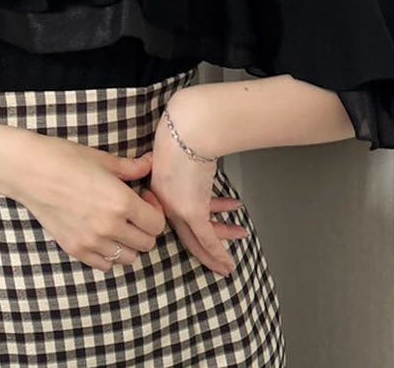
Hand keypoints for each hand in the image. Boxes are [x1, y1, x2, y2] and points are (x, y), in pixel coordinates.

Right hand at [15, 135, 167, 272]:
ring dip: (129, 243)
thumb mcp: (103, 159)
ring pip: (129, 259)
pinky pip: (105, 265)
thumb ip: (132, 167)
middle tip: (133, 209)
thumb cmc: (65, 158)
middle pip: (147, 244)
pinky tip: (101, 234)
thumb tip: (150, 163)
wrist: (29, 171)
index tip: (143, 196)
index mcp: (121, 203)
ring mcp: (91, 242)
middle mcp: (110, 227)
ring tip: (117, 223)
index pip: (156, 224)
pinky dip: (109, 254)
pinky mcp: (75, 250)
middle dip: (145, 227)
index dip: (155, 209)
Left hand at [141, 88, 248, 276]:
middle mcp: (164, 204)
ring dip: (219, 249)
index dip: (186, 233)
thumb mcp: (172, 153)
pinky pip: (207, 238)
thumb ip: (176, 169)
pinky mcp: (192, 210)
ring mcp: (177, 209)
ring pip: (199, 238)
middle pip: (186, 235)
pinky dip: (218, 253)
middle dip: (205, 251)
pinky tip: (228, 261)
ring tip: (237, 243)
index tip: (199, 240)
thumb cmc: (182, 134)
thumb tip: (187, 172)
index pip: (170, 221)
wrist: (187, 130)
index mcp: (156, 191)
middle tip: (218, 264)